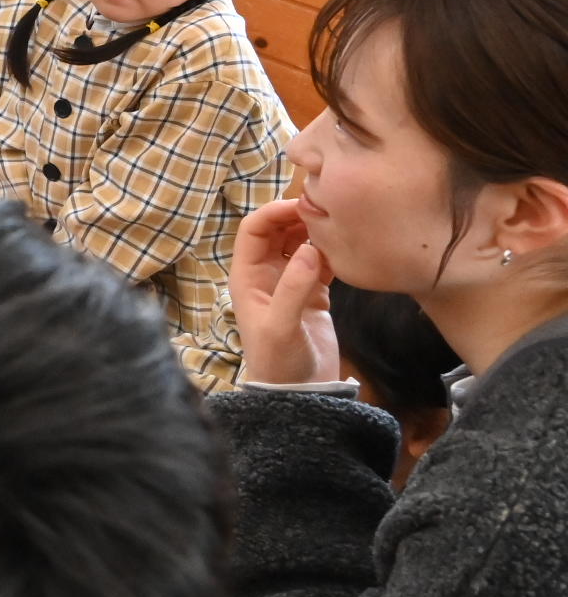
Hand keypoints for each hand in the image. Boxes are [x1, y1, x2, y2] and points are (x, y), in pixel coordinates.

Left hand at [231, 198, 345, 385]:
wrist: (299, 392)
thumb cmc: (279, 361)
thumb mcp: (282, 326)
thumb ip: (293, 288)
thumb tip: (308, 249)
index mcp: (247, 275)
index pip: (254, 229)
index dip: (274, 212)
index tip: (303, 204)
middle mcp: (266, 273)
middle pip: (278, 230)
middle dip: (299, 216)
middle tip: (330, 209)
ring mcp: (290, 282)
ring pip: (300, 243)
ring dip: (316, 232)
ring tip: (342, 225)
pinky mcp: (314, 293)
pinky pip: (320, 261)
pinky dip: (332, 253)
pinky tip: (348, 249)